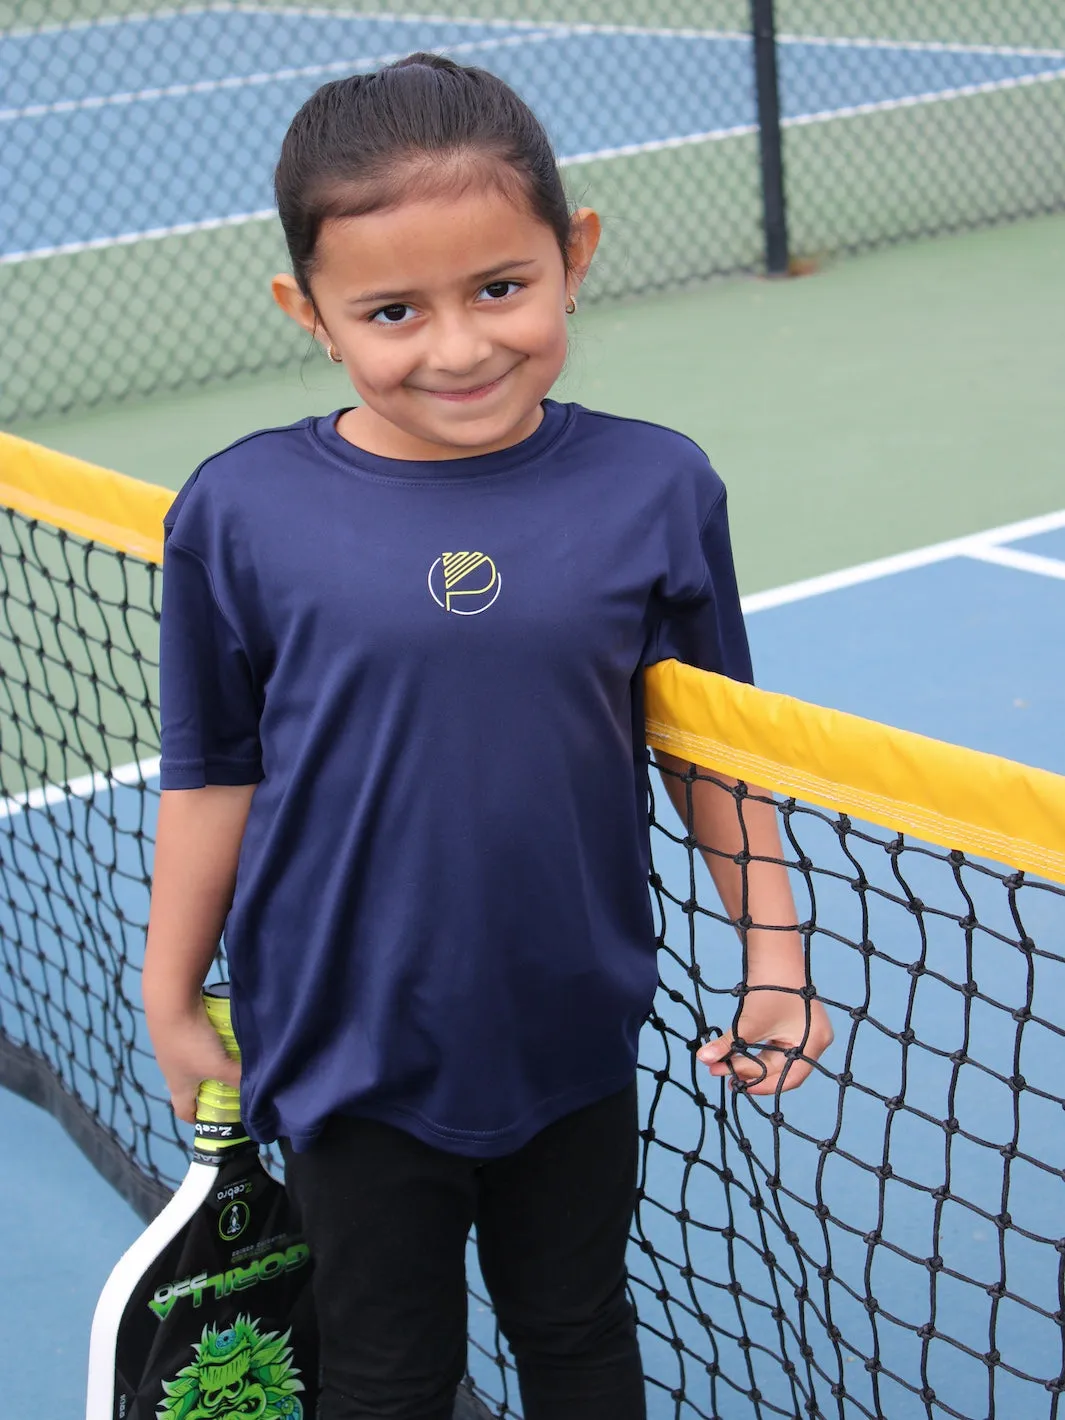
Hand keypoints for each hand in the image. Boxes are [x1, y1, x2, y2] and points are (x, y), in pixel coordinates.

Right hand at [149, 999, 241, 1123]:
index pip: (184, 1111)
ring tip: (232, 1057)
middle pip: (191, 1086)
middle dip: (210, 1088)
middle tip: (232, 1084)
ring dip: (211, 1062)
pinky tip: (223, 1034)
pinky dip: (208, 1041)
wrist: (170, 1003)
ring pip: (194, 1062)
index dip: (198, 1117)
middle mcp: (171, 1069)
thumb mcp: (219, 1065)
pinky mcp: (176, 1027)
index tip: (216, 1116)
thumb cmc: (192, 1043)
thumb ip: (238, 1078)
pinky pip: (195, 1040)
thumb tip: (258, 1089)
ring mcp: (172, 1047)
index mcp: (178, 1086)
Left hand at [697, 984, 832, 1095]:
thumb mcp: (748, 1021)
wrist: (774, 954)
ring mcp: (808, 1032)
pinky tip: (738, 1055)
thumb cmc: (768, 987)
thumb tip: (702, 1058)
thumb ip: (728, 1044)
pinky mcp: (797, 1024)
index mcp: (813, 1043)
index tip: (734, 1084)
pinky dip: (758, 1052)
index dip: (759, 1085)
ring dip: (752, 1064)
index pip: (787, 1078)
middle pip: (782, 1070)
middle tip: (723, 1075)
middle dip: (751, 1074)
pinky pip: (778, 1047)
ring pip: (778, 1059)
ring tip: (726, 1067)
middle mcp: (816, 1041)